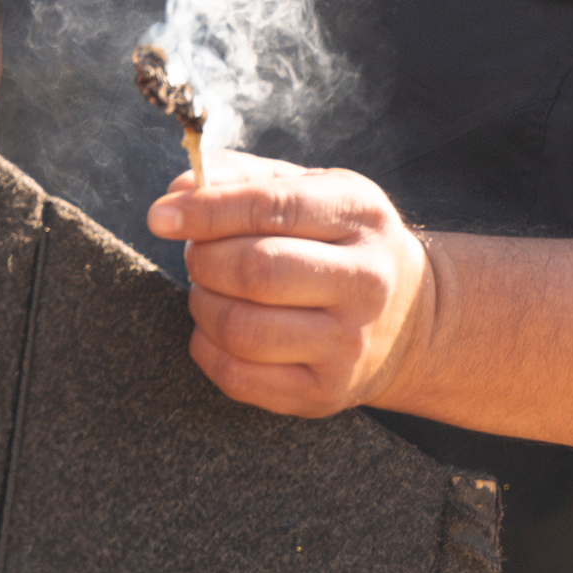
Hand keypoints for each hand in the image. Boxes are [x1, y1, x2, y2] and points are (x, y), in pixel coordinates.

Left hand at [152, 160, 438, 419]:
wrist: (410, 321)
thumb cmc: (343, 244)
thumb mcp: (315, 192)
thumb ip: (246, 180)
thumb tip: (178, 192)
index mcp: (360, 215)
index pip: (272, 208)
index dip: (207, 211)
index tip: (161, 216)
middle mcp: (364, 280)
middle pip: (255, 271)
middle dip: (204, 260)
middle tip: (198, 254)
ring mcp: (348, 344)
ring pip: (241, 329)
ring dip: (203, 306)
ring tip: (210, 290)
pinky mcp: (324, 392)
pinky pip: (238, 377)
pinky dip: (208, 350)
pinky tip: (217, 330)